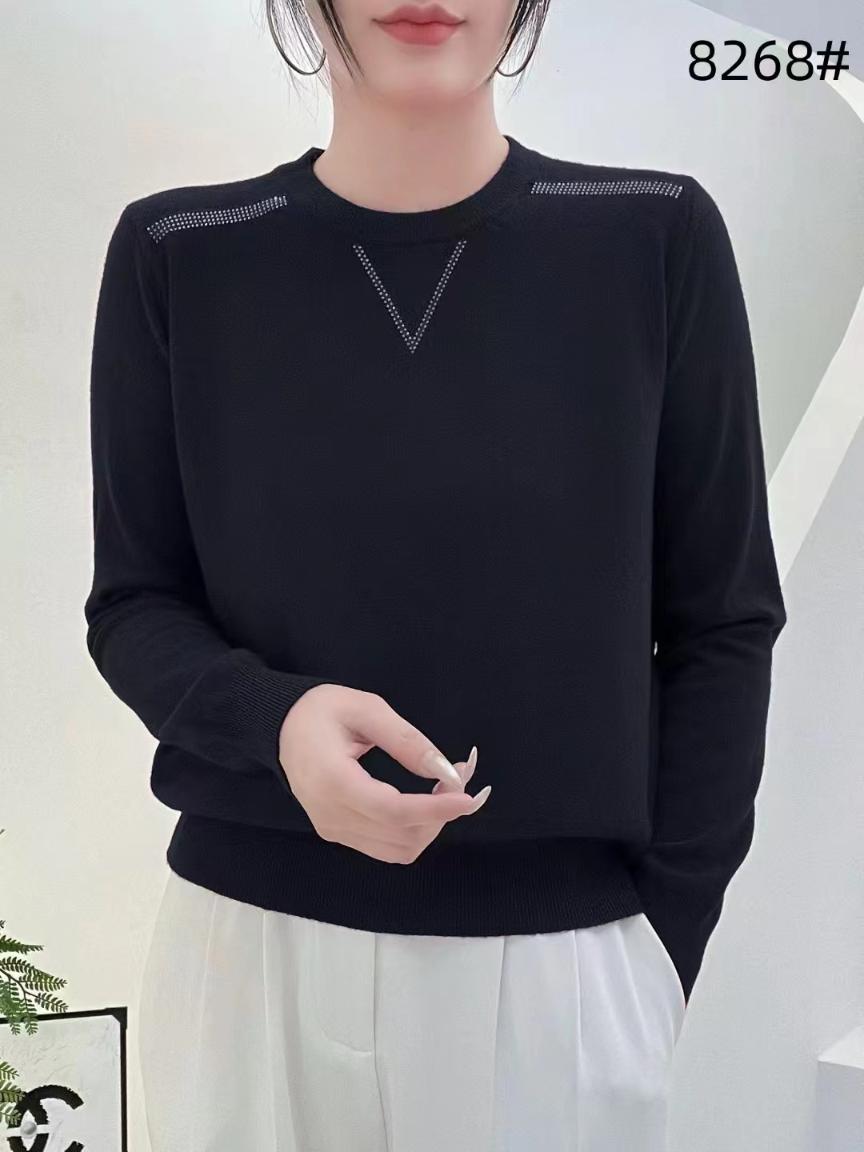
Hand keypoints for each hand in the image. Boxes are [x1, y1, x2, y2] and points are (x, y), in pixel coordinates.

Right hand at [278, 684, 489, 863]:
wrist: (280, 726)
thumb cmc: (321, 710)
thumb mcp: (366, 710)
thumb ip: (406, 741)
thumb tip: (446, 771)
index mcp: (333, 782)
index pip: (393, 811)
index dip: (436, 809)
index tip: (469, 795)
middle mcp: (331, 816)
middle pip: (401, 837)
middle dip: (440, 813)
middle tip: (460, 774)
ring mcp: (333, 829)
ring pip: (398, 849)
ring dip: (431, 824)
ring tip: (446, 786)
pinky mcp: (338, 833)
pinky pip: (386, 845)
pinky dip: (414, 828)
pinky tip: (426, 800)